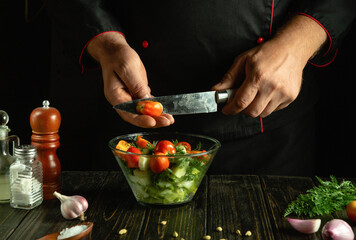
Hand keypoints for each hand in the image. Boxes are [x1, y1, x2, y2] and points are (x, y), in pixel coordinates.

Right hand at [87, 32, 173, 127]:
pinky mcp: (138, 94)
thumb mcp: (127, 68)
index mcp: (115, 95)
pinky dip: (157, 109)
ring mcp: (130, 98)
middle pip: (137, 116)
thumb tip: (145, 99)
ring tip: (169, 119)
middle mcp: (123, 100)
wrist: (116, 52)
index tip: (152, 121)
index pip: (127, 113)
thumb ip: (136, 85)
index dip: (140, 119)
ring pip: (144, 112)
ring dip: (157, 116)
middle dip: (153, 120)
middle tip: (166, 122)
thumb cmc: (118, 58)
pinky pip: (148, 104)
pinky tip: (166, 112)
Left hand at [212, 15, 326, 117]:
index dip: (230, 109)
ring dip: (254, 108)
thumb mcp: (243, 60)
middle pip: (251, 112)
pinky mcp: (290, 97)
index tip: (226, 110)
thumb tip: (216, 89)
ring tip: (254, 95)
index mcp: (258, 77)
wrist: (292, 48)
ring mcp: (283, 93)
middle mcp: (272, 87)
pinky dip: (267, 105)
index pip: (241, 102)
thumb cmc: (267, 53)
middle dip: (241, 110)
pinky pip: (274, 110)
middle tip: (239, 102)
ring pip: (263, 113)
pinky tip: (266, 93)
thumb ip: (229, 77)